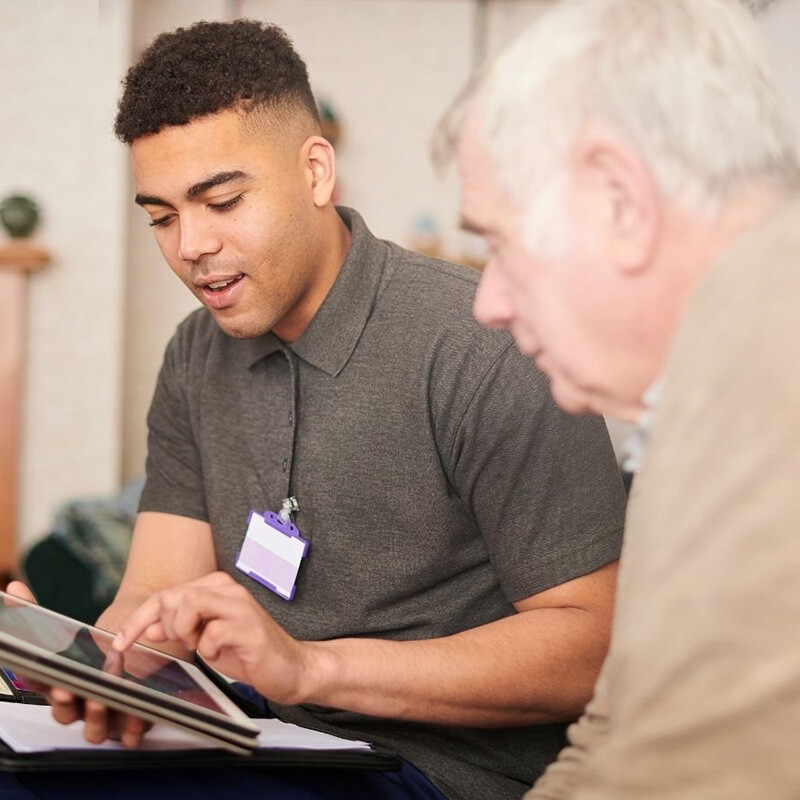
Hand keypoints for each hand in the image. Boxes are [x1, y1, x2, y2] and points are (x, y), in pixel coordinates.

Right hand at [4, 581, 151, 747]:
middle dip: (65, 703)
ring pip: (94, 729)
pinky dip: (131, 728)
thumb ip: (36, 610)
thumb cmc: (96, 639)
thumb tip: (13, 587)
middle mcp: (79, 703)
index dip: (36, 682)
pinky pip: (128, 733)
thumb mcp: (68, 626)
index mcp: (59, 683)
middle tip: (69, 688)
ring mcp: (104, 714)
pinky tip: (135, 713)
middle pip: (64, 713)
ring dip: (96, 717)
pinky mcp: (131, 720)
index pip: (40, 686)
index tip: (36, 672)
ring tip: (103, 699)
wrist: (140, 633)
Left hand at [115, 572, 311, 704]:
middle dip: (166, 627)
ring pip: (189, 605)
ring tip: (202, 646)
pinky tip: (222, 654)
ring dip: (186, 633)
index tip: (119, 641)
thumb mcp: (205, 640)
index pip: (166, 594)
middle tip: (186, 644)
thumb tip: (147, 626)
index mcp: (216, 587)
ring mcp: (239, 605)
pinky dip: (209, 650)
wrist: (289, 668)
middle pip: (173, 596)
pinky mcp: (248, 626)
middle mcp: (228, 589)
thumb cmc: (248, 653)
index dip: (138, 618)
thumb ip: (178, 628)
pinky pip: (210, 634)